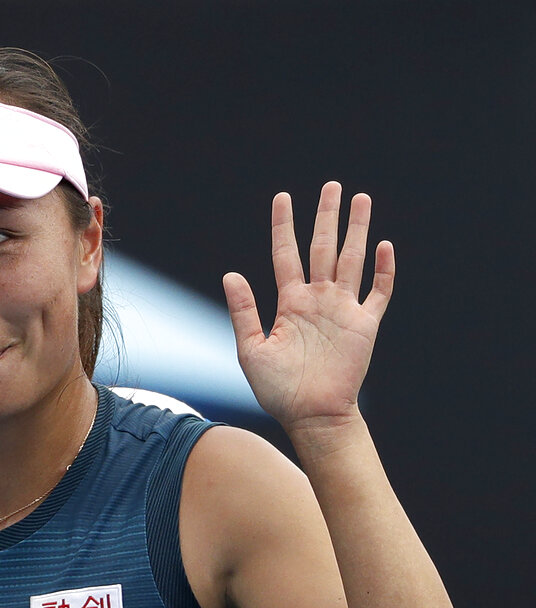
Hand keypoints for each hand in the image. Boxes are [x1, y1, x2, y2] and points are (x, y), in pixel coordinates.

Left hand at [222, 181, 394, 430]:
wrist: (311, 416)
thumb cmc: (277, 389)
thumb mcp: (251, 348)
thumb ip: (243, 310)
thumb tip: (230, 273)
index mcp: (289, 303)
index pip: (286, 254)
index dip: (283, 226)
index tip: (282, 197)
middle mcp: (317, 300)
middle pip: (322, 247)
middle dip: (327, 216)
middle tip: (332, 185)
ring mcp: (343, 310)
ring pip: (351, 260)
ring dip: (356, 230)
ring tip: (360, 199)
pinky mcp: (365, 325)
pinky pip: (378, 292)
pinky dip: (383, 270)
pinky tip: (383, 245)